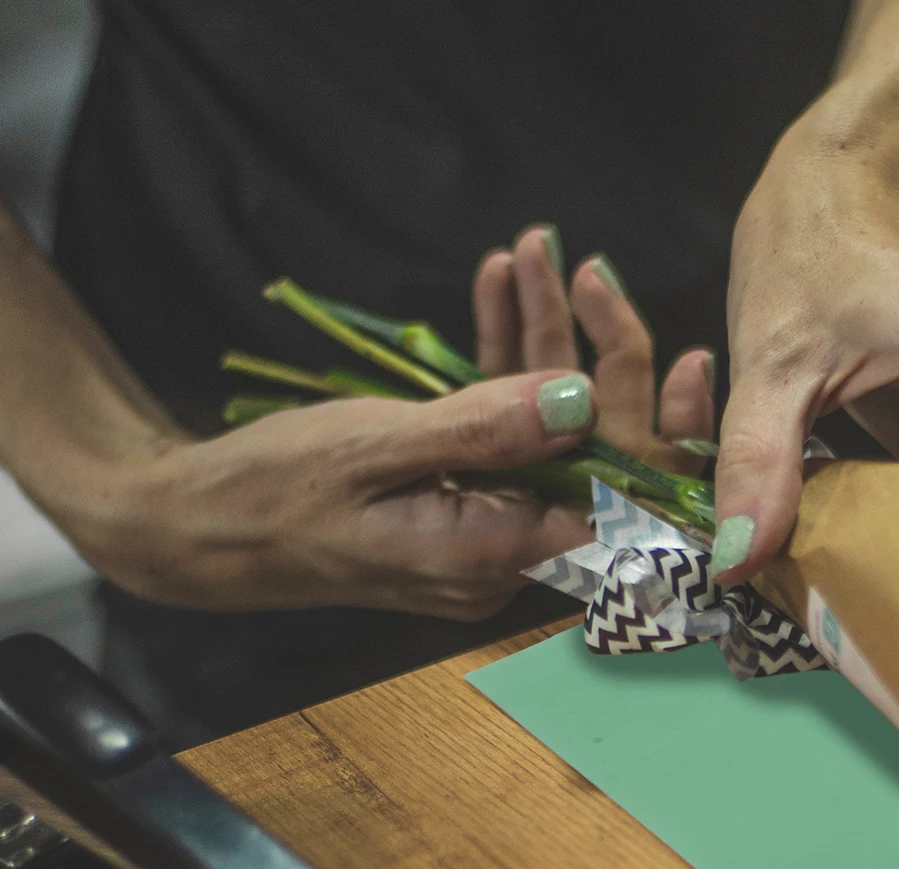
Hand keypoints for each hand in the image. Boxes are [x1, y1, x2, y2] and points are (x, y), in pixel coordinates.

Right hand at [71, 229, 714, 618]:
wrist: (193, 525)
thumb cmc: (272, 492)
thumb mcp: (379, 449)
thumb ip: (483, 430)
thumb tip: (578, 404)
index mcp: (495, 558)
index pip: (613, 509)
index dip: (652, 434)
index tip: (679, 358)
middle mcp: (502, 555)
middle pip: (581, 462)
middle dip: (592, 363)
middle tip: (586, 271)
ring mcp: (479, 528)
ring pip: (538, 435)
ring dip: (536, 344)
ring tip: (530, 254)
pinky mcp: (454, 500)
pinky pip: (495, 434)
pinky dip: (495, 366)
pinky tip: (495, 289)